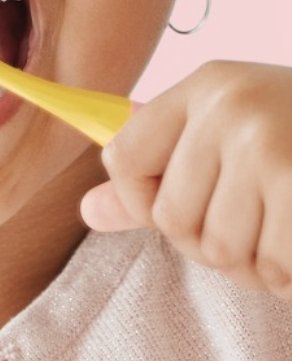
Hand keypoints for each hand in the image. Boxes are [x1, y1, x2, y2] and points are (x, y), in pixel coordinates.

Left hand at [81, 60, 291, 300]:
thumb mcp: (229, 128)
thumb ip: (158, 168)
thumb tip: (89, 212)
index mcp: (204, 86)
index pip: (122, 156)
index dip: (140, 196)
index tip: (171, 200)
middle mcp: (230, 112)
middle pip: (170, 218)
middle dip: (206, 239)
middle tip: (246, 223)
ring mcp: (270, 151)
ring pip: (224, 252)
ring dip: (254, 262)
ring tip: (279, 230)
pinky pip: (273, 268)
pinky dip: (287, 273)